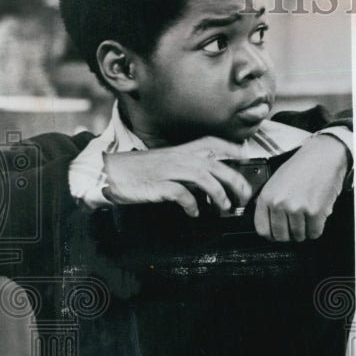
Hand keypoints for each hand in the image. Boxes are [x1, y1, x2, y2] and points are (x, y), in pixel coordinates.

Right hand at [102, 137, 251, 216]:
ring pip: (204, 177)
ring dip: (218, 194)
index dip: (232, 149)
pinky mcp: (158, 185)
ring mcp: (169, 170)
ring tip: (224, 207)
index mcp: (182, 150)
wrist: (109, 173)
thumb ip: (188, 169)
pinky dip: (192, 204)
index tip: (246, 158)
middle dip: (235, 181)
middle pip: (216, 165)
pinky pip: (181, 193)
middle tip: (244, 196)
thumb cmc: (139, 170)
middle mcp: (179, 157)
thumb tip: (210, 182)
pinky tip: (194, 212)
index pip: (213, 143)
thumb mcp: (168, 163)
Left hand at [254, 133, 348, 241]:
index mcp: (267, 197)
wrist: (324, 156)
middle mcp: (280, 204)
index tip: (278, 232)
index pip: (263, 230)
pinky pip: (314, 233)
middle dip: (290, 234)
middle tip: (296, 224)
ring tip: (308, 216)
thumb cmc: (302, 167)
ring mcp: (297, 209)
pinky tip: (316, 216)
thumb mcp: (276, 182)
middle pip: (281, 237)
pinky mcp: (315, 212)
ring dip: (305, 231)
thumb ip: (269, 203)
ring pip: (299, 237)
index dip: (272, 234)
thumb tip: (268, 224)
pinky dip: (316, 228)